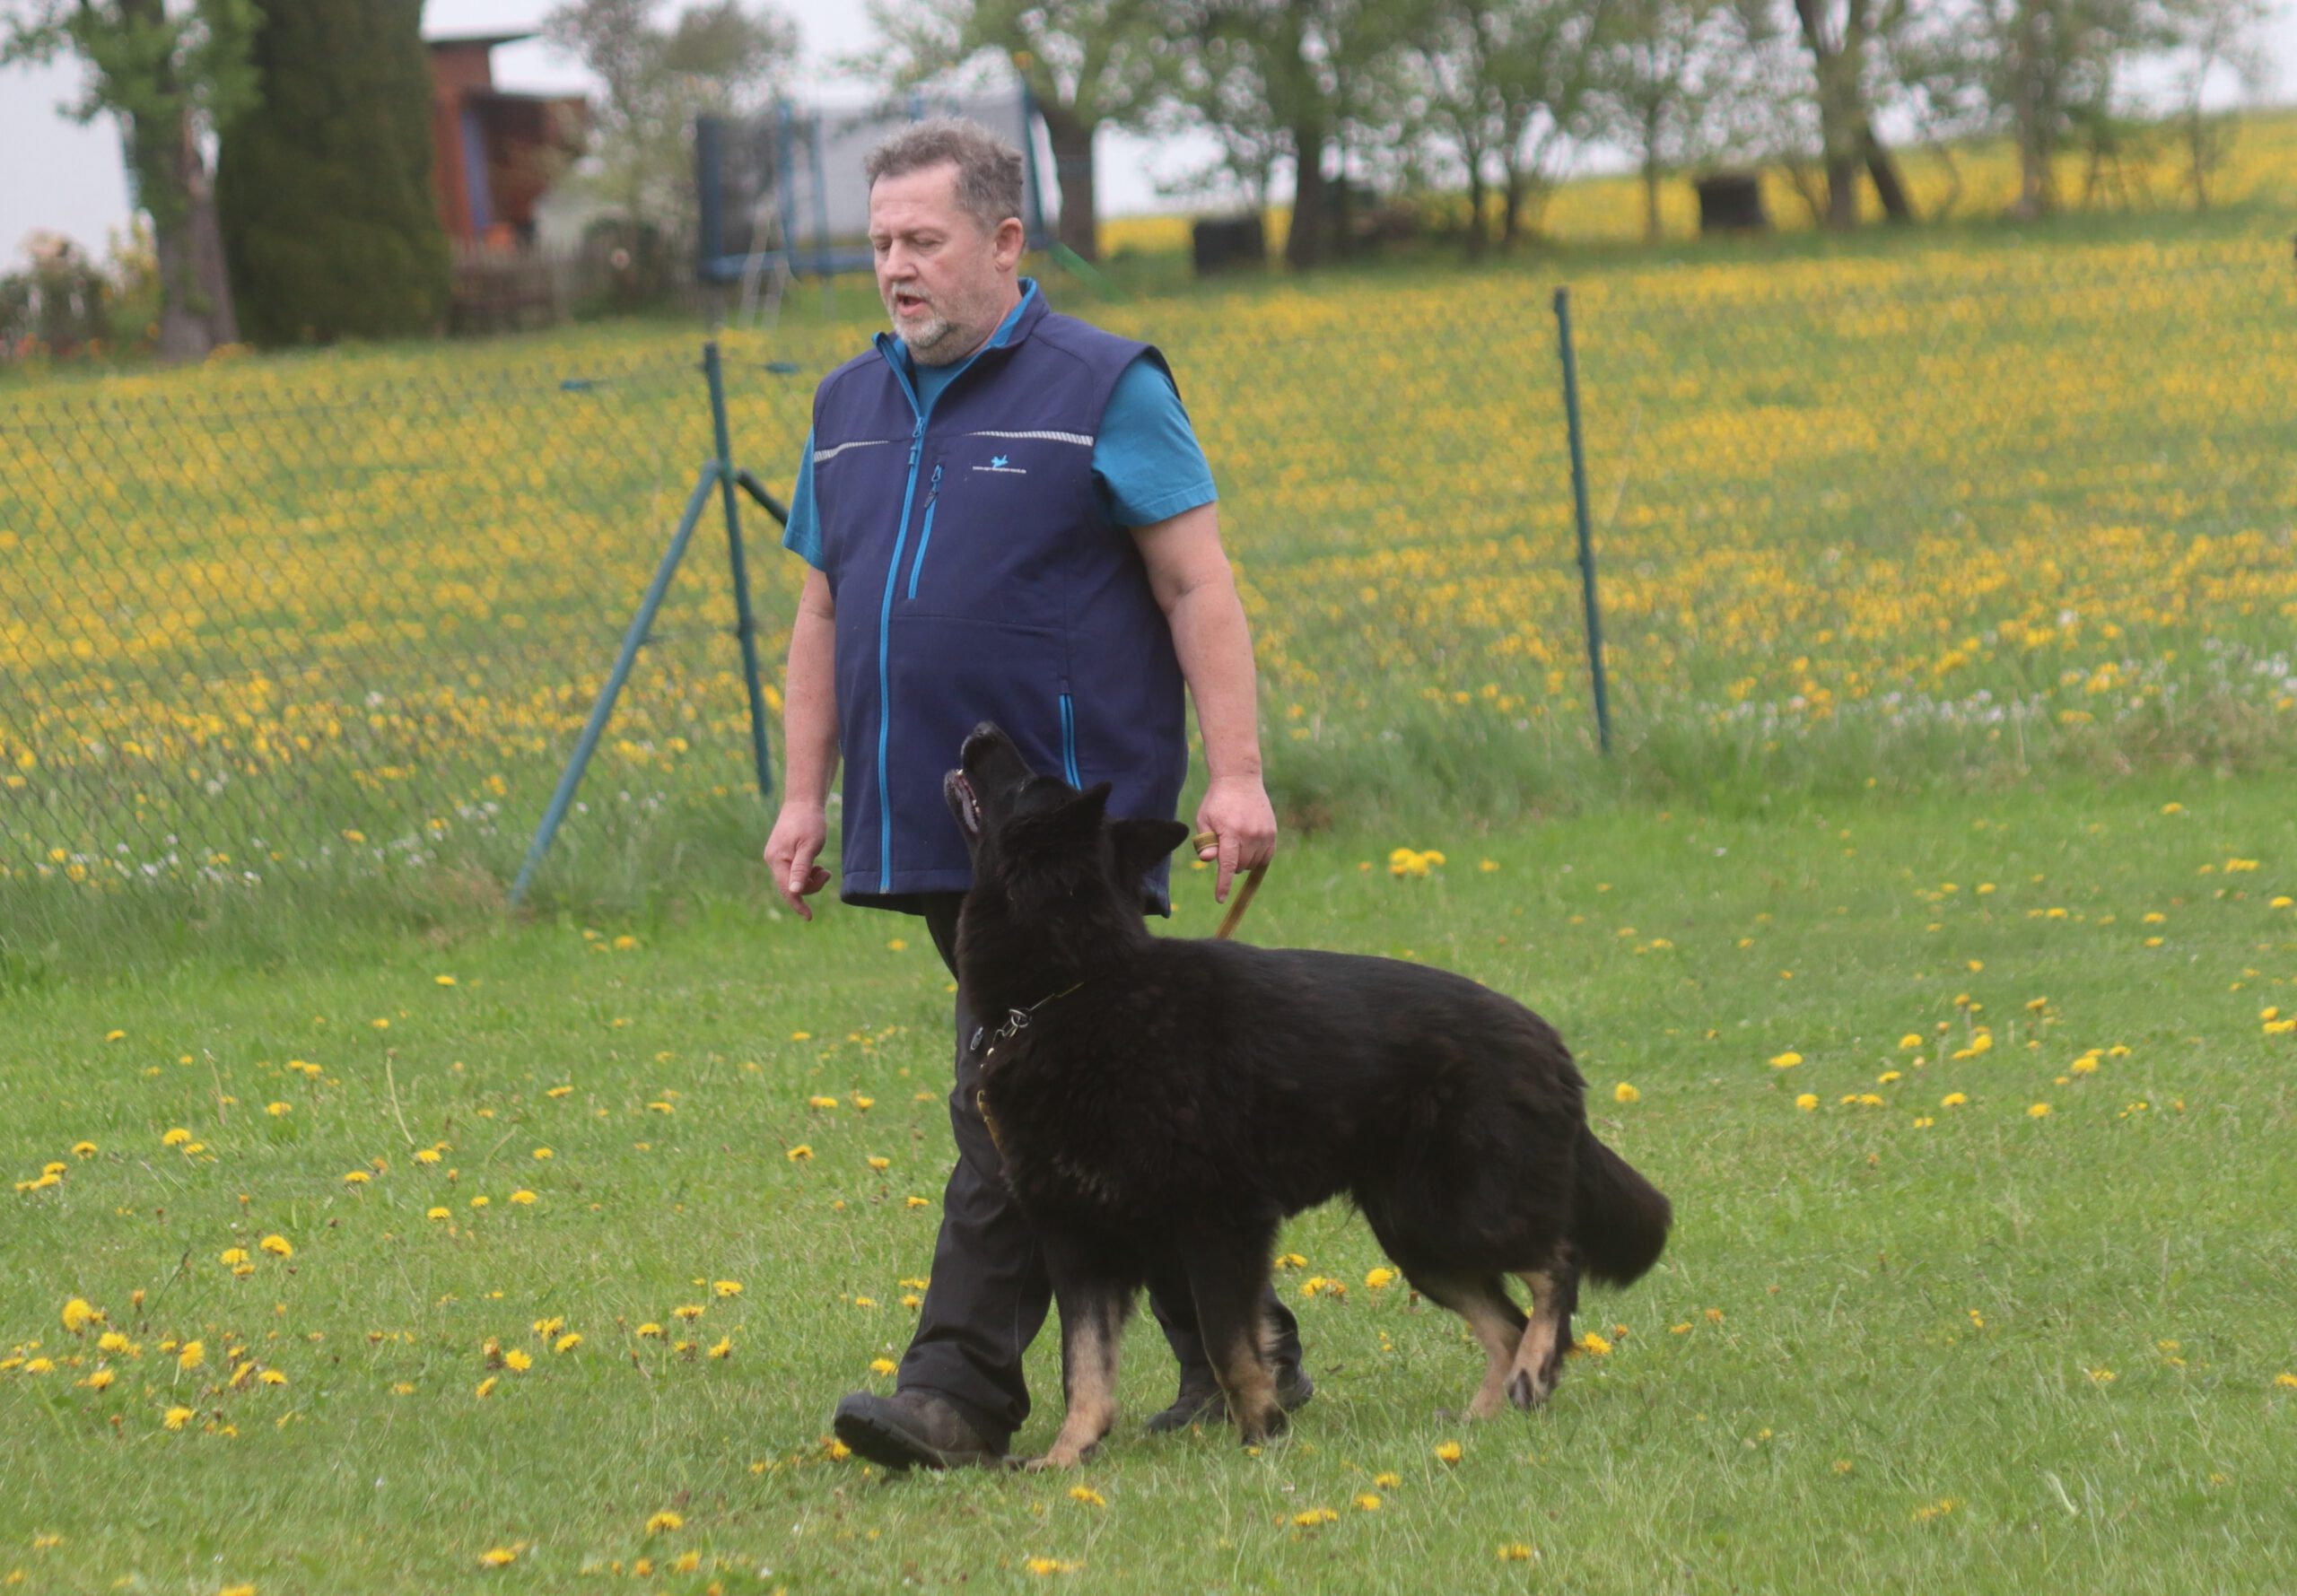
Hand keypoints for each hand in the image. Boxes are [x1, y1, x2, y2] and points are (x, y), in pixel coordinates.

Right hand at [763, 802, 832, 919]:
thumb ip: (801, 869)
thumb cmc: (809, 822)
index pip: (788, 890)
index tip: (810, 917)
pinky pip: (793, 872)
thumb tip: (795, 892)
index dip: (799, 904)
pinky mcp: (781, 854)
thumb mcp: (809, 847)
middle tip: (826, 873)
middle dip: (811, 885)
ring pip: (793, 880)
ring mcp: (776, 857)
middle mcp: (772, 860)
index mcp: (777, 860)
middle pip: (791, 886)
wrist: (803, 802)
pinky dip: (806, 872)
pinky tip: (815, 865)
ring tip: (822, 868)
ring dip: (810, 879)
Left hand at [1193, 775, 1275, 903]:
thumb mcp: (1204, 820)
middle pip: (1240, 866)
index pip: (1227, 866)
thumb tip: (1209, 860)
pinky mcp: (1272, 833)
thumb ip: (1206, 842)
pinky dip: (1256, 857)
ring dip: (1243, 860)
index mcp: (1231, 832)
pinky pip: (1265, 857)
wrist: (1240, 780)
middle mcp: (1250, 835)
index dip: (1223, 884)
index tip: (1220, 899)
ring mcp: (1264, 834)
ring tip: (1236, 840)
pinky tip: (1248, 845)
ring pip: (1253, 863)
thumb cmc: (1217, 802)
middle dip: (1230, 863)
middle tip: (1224, 844)